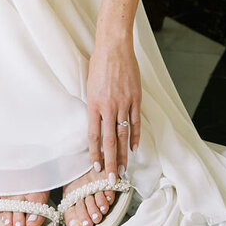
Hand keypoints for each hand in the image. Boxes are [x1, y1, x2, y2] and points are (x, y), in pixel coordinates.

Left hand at [86, 34, 140, 182]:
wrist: (114, 46)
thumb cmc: (99, 64)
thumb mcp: (90, 86)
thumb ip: (93, 105)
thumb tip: (95, 122)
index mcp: (93, 104)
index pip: (93, 135)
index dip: (95, 154)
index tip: (96, 168)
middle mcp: (108, 106)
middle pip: (109, 140)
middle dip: (110, 162)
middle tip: (111, 179)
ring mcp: (123, 102)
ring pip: (123, 134)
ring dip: (122, 154)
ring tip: (123, 170)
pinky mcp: (135, 98)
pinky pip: (135, 121)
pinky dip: (135, 136)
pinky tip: (133, 148)